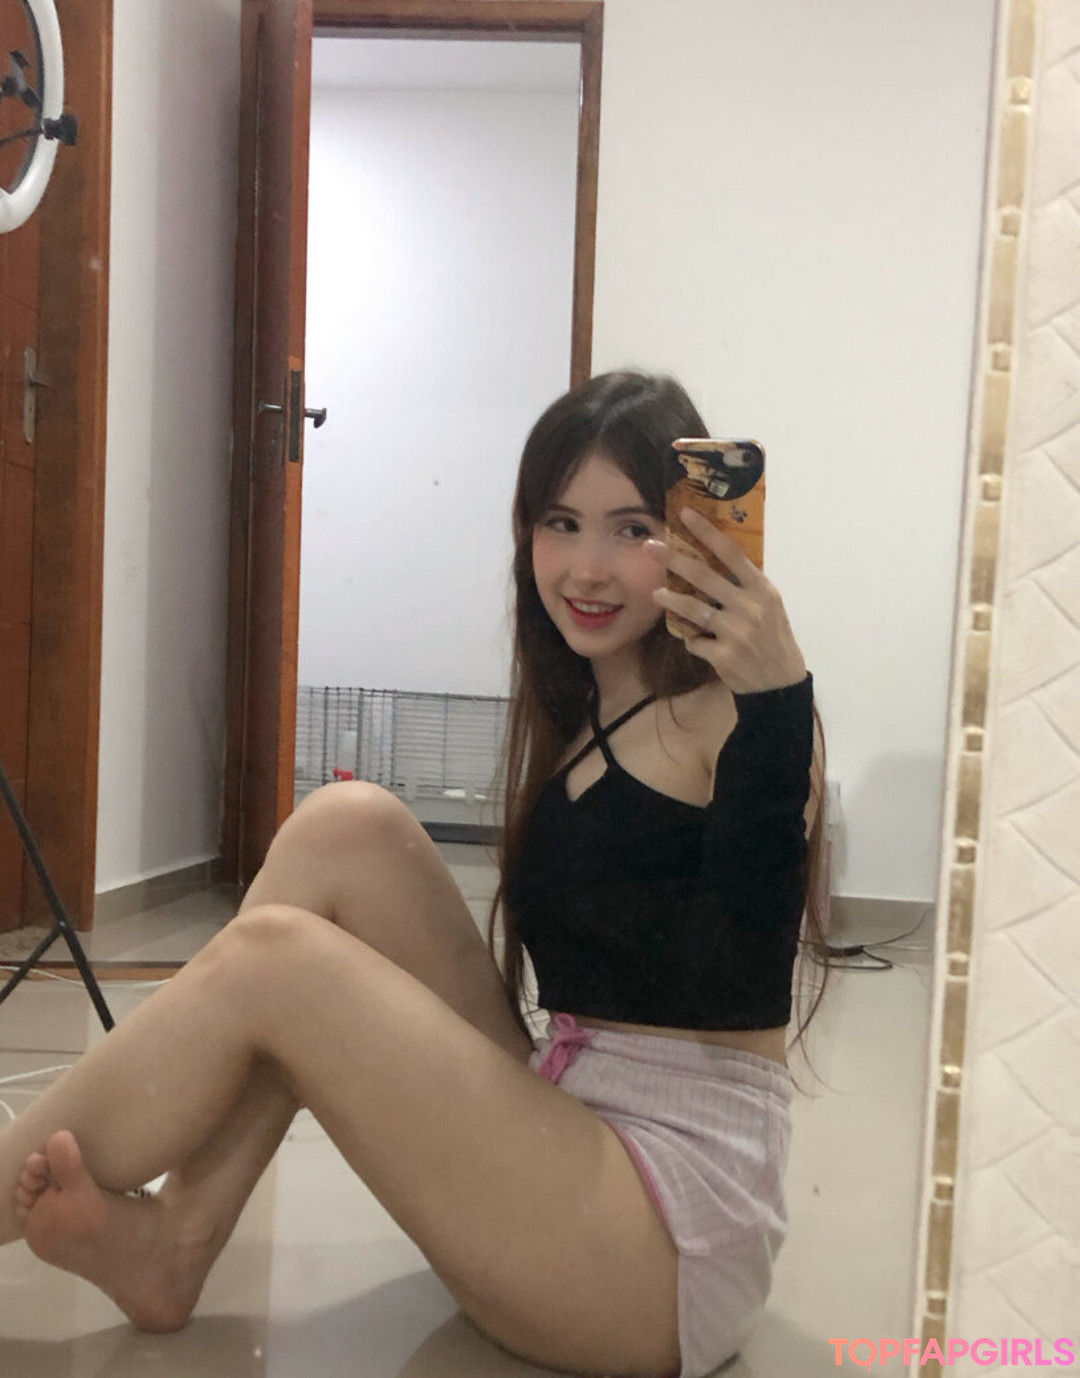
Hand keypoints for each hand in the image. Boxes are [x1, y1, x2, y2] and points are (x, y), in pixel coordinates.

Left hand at [646, 507, 806, 694]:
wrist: (779, 685)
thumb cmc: (773, 640)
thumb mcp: (769, 607)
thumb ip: (745, 587)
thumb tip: (712, 562)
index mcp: (762, 590)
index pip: (732, 553)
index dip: (707, 532)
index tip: (685, 514)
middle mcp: (750, 607)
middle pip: (704, 576)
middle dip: (674, 559)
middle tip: (650, 547)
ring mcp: (736, 632)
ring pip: (693, 608)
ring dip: (671, 600)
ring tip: (656, 593)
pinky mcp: (723, 655)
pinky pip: (694, 641)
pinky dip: (692, 640)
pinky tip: (696, 641)